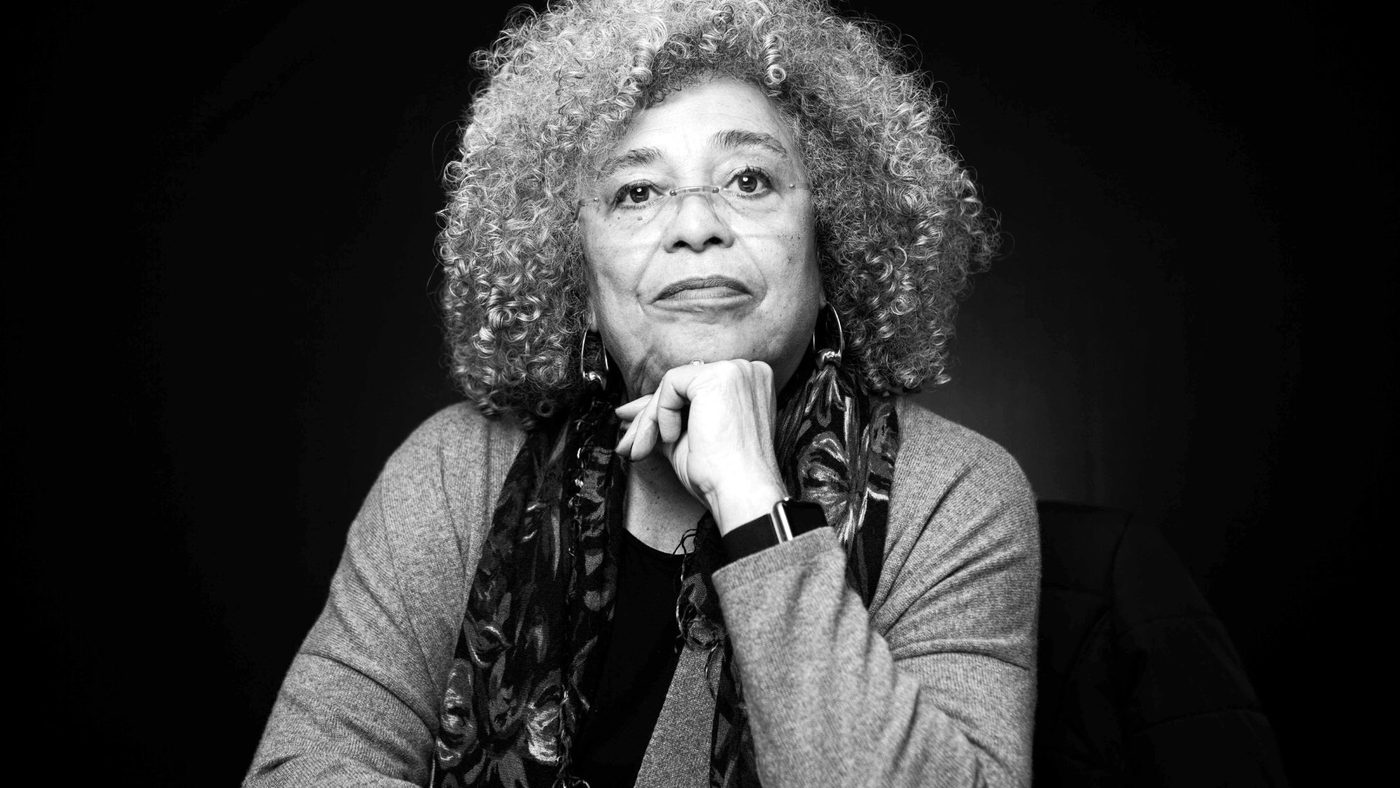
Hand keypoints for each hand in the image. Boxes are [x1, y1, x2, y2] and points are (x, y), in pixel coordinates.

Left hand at [614, 360, 787, 533]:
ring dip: (650, 419)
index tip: (639, 431)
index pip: (693, 390)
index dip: (662, 410)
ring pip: (672, 384)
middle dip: (649, 416)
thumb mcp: (686, 440)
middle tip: (629, 443)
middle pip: (682, 386)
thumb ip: (664, 420)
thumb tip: (630, 412)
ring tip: (643, 448)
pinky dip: (662, 413)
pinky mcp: (718, 377)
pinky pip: (671, 384)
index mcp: (747, 387)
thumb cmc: (722, 475)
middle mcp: (747, 372)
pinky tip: (672, 437)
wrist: (740, 493)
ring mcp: (736, 371)